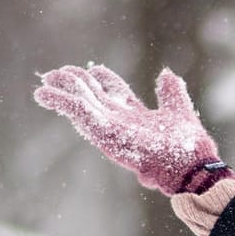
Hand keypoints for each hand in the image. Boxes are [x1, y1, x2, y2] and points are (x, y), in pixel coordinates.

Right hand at [32, 64, 231, 194]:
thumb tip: (166, 73)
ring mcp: (111, 129)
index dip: (102, 78)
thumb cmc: (189, 147)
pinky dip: (63, 104)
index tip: (93, 68)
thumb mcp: (179, 111)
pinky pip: (81, 115)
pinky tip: (45, 94)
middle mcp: (120, 121)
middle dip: (73, 83)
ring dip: (61, 94)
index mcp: (135, 114)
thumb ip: (172, 93)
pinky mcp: (106, 135)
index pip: (113, 90)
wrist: (191, 167)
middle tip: (55, 73)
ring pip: (80, 105)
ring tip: (43, 85)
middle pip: (91, 96)